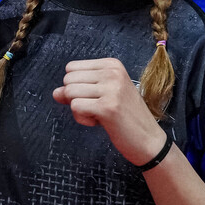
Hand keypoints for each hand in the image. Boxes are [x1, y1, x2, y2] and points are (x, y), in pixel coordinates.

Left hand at [53, 58, 167, 165]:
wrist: (149, 140)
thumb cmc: (125, 117)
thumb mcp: (103, 96)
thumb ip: (78, 90)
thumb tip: (55, 93)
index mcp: (112, 64)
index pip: (71, 67)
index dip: (76, 86)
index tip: (96, 97)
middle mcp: (112, 72)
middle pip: (68, 79)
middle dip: (75, 98)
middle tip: (97, 108)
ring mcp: (111, 89)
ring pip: (69, 93)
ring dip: (79, 110)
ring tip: (99, 115)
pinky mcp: (107, 107)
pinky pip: (75, 107)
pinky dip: (82, 119)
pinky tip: (100, 122)